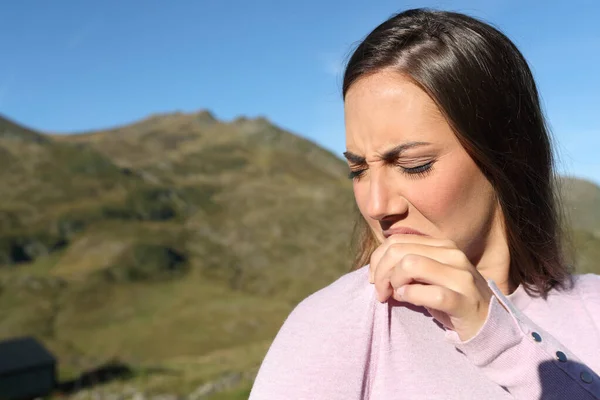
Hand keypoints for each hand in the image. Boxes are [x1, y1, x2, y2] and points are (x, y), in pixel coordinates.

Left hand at [369, 234, 493, 340]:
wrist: (488, 323)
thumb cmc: (450, 300)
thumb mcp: (428, 277)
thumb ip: (406, 266)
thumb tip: (376, 268)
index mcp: (442, 246)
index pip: (397, 241)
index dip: (377, 259)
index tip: (374, 278)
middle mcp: (452, 255)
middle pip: (400, 252)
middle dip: (381, 272)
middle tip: (380, 292)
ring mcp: (460, 276)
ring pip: (411, 265)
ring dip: (394, 282)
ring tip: (393, 296)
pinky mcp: (464, 300)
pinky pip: (429, 293)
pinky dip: (410, 296)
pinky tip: (408, 300)